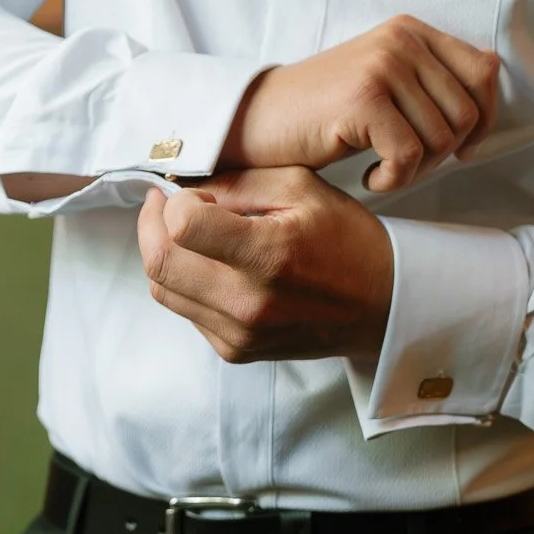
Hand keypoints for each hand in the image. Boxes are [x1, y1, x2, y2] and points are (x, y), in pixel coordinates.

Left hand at [137, 168, 393, 363]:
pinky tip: (212, 262)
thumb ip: (239, 182)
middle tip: (163, 203)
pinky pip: (186, 311)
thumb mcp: (302, 187)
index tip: (187, 191)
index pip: (182, 228)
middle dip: (150, 224)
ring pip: (163, 289)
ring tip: (187, 230)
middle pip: (159, 263)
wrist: (383, 303)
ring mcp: (239, 334)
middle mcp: (248, 303)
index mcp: (268, 255)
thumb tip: (184, 189)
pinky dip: (186, 281)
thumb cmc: (347, 238)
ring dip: (164, 253)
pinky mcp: (236, 351)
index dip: (174, 202)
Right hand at [221, 16, 498, 193]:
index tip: (462, 147)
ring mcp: (382, 67)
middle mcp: (401, 40)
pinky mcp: (364, 100)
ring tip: (383, 167)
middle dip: (444, 152)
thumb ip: (433, 77)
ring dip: (416, 169)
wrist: (260, 120)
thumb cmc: (326, 110)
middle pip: (466, 112)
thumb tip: (492, 84)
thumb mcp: (386, 79)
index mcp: (411, 30)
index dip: (483, 118)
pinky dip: (393, 181)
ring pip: (441, 138)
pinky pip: (409, 157)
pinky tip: (369, 177)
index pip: (483, 71)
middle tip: (406, 162)